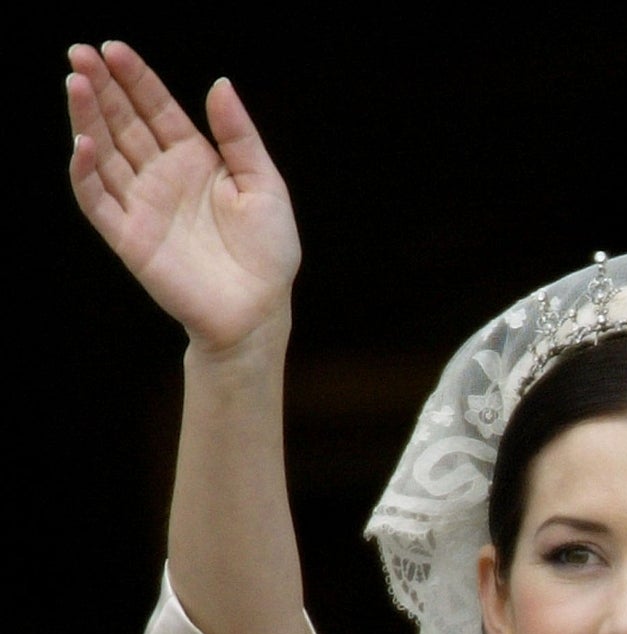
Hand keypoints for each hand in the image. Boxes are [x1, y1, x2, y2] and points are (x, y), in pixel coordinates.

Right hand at [66, 41, 299, 355]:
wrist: (260, 310)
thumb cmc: (269, 252)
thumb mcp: (264, 185)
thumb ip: (239, 136)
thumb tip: (219, 84)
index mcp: (195, 160)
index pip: (157, 109)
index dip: (136, 79)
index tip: (114, 49)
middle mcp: (163, 177)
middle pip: (124, 123)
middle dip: (102, 87)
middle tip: (80, 53)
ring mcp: (142, 205)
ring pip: (105, 153)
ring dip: (87, 118)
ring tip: (76, 82)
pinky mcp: (128, 237)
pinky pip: (98, 201)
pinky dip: (86, 173)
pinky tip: (84, 143)